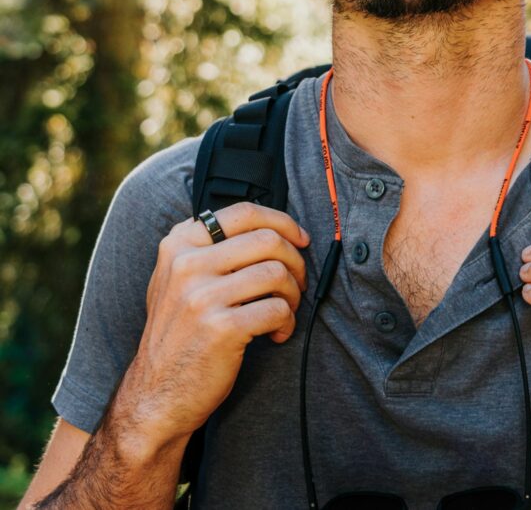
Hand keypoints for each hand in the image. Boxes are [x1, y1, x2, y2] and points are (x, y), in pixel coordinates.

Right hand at [123, 201, 309, 447]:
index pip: (243, 212)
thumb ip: (208, 248)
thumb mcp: (175, 279)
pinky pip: (277, 309)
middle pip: (267, 240)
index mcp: (179, 244)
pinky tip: (276, 334)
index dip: (281, 221)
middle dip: (295, 261)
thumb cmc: (178, 335)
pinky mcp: (222, 328)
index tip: (299, 238)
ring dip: (293, 294)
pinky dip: (287, 322)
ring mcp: (202, 296)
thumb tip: (268, 226)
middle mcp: (187, 265)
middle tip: (297, 283)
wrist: (155, 395)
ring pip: (277, 273)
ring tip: (285, 311)